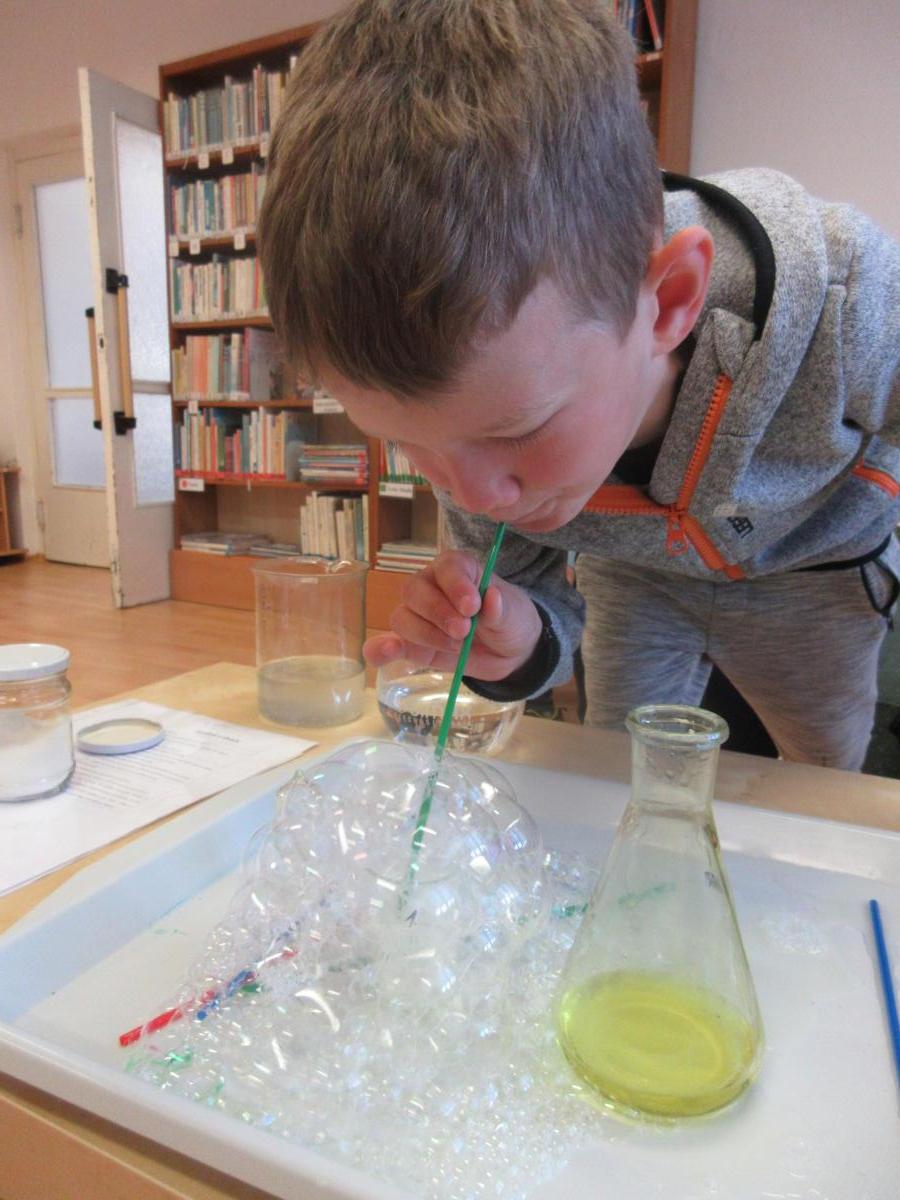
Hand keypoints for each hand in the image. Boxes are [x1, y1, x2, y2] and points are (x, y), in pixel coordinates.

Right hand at [364, 550, 542, 680]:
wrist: (509, 650)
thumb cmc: (509, 619)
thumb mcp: (513, 613)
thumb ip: (500, 608)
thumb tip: (491, 597)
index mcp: (457, 569)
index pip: (446, 568)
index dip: (455, 585)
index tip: (471, 606)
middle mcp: (430, 586)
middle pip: (415, 591)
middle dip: (438, 613)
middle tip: (464, 631)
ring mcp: (417, 616)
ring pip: (402, 617)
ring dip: (426, 634)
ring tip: (458, 647)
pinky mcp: (412, 644)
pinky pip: (389, 645)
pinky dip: (382, 649)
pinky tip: (385, 653)